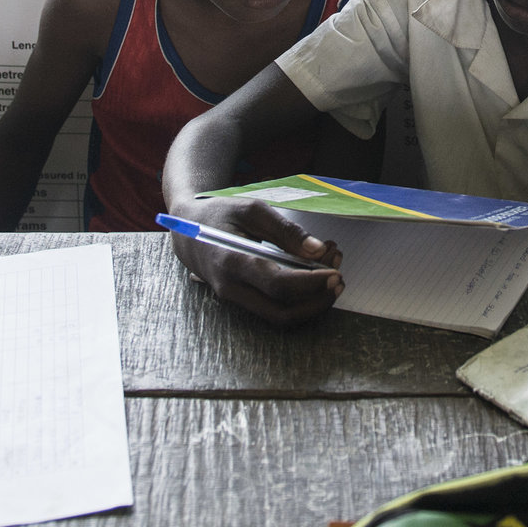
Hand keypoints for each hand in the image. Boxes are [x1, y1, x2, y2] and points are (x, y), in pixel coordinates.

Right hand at [168, 197, 343, 329]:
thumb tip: (316, 251)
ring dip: (311, 303)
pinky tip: (314, 277)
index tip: (334, 272)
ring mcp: (236, 299)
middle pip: (281, 313)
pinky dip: (298, 299)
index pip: (277, 284)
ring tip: (332, 275)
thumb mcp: (252, 209)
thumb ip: (285, 230)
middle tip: (339, 278)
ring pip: (279, 317)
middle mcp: (232, 289)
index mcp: (232, 262)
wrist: (187, 231)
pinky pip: (273, 308)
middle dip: (316, 301)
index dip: (310, 283)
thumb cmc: (220, 215)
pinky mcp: (243, 300)